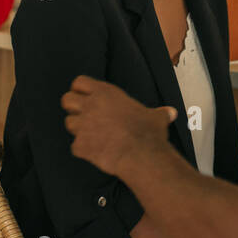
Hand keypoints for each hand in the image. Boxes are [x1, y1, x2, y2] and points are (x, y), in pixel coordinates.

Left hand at [62, 76, 176, 177]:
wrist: (141, 155)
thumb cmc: (148, 134)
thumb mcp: (156, 117)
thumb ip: (160, 113)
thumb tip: (171, 113)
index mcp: (106, 93)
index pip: (79, 82)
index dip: (81, 90)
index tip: (85, 97)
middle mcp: (91, 106)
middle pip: (66, 99)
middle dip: (72, 107)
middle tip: (83, 115)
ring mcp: (83, 126)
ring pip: (68, 123)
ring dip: (78, 129)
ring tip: (92, 136)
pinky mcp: (80, 145)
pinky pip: (75, 146)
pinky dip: (83, 150)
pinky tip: (96, 152)